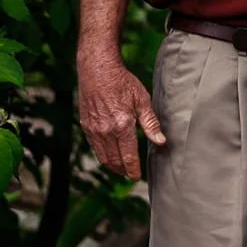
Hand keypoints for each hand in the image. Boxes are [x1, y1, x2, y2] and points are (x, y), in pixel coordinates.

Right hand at [78, 60, 165, 178]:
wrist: (97, 70)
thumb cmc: (123, 82)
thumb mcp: (142, 100)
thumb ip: (151, 124)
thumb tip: (161, 142)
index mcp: (122, 126)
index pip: (129, 157)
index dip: (133, 170)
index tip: (137, 177)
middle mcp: (106, 131)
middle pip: (115, 161)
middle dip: (123, 170)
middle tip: (130, 174)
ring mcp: (94, 130)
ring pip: (103, 157)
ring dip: (112, 165)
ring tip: (120, 168)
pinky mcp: (86, 126)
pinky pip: (94, 147)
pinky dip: (102, 154)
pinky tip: (109, 153)